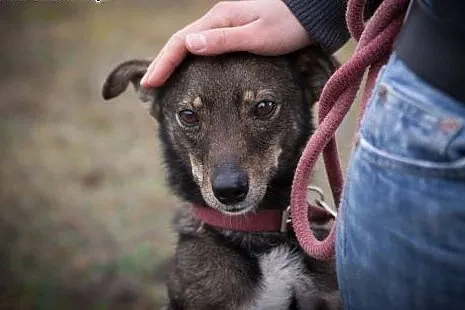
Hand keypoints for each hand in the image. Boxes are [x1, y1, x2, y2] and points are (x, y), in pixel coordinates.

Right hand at [140, 0, 310, 86]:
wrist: (312, 16)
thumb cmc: (290, 26)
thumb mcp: (259, 36)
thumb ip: (225, 41)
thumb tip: (189, 46)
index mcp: (219, 20)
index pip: (181, 43)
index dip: (163, 63)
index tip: (150, 84)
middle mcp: (218, 23)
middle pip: (181, 46)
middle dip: (163, 66)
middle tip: (149, 88)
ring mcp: (225, 30)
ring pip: (192, 49)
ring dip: (175, 66)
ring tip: (163, 86)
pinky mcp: (234, 38)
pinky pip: (205, 53)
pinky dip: (192, 66)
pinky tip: (190, 78)